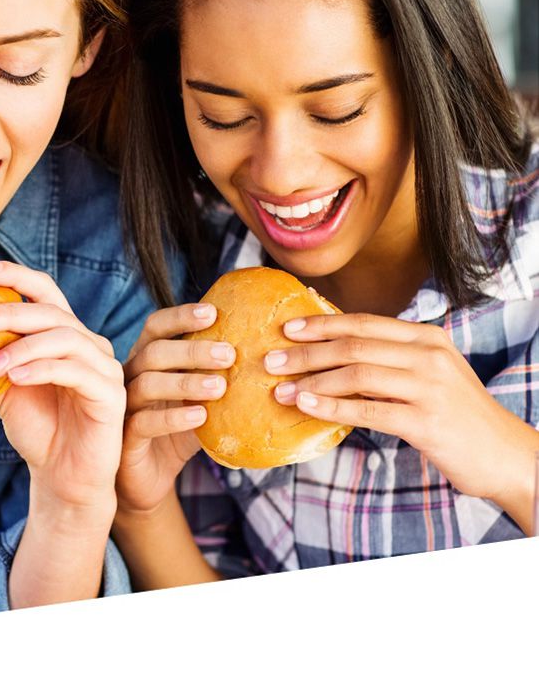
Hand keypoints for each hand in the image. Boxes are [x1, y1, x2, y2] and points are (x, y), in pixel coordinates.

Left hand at [0, 261, 124, 515]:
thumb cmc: (38, 427)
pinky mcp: (111, 392)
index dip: (16, 275)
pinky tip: (14, 377)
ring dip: (22, 345)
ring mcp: (104, 366)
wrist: (62, 477)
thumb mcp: (7, 384)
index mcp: (66, 334)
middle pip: (51, 311)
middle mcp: (89, 343)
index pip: (45, 291)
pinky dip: (41, 368)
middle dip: (9, 311)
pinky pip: (75, 370)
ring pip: (64, 336)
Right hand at [115, 303, 235, 518]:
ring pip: (147, 383)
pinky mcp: (125, 438)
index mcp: (146, 359)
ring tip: (220, 387)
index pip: (156, 326)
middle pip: (154, 351)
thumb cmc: (178, 430)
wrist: (152, 478)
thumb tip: (268, 357)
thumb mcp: (201, 400)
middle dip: (192, 350)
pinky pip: (144, 422)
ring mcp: (124, 406)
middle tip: (229, 354)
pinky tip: (200, 416)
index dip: (181, 316)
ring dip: (186, 382)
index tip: (213, 313)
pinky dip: (173, 417)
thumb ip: (219, 377)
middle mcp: (130, 376)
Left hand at [269, 312, 538, 503]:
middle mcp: (428, 355)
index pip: (362, 323)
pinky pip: (367, 410)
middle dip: (306, 353)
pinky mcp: (426, 421)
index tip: (287, 329)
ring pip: (356, 374)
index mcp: (425, 337)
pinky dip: (331, 407)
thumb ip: (388, 359)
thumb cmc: (456, 414)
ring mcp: (429, 387)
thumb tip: (331, 351)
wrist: (506, 455)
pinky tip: (306, 406)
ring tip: (280, 389)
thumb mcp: (428, 373)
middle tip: (270, 360)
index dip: (321, 324)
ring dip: (311, 381)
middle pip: (353, 346)